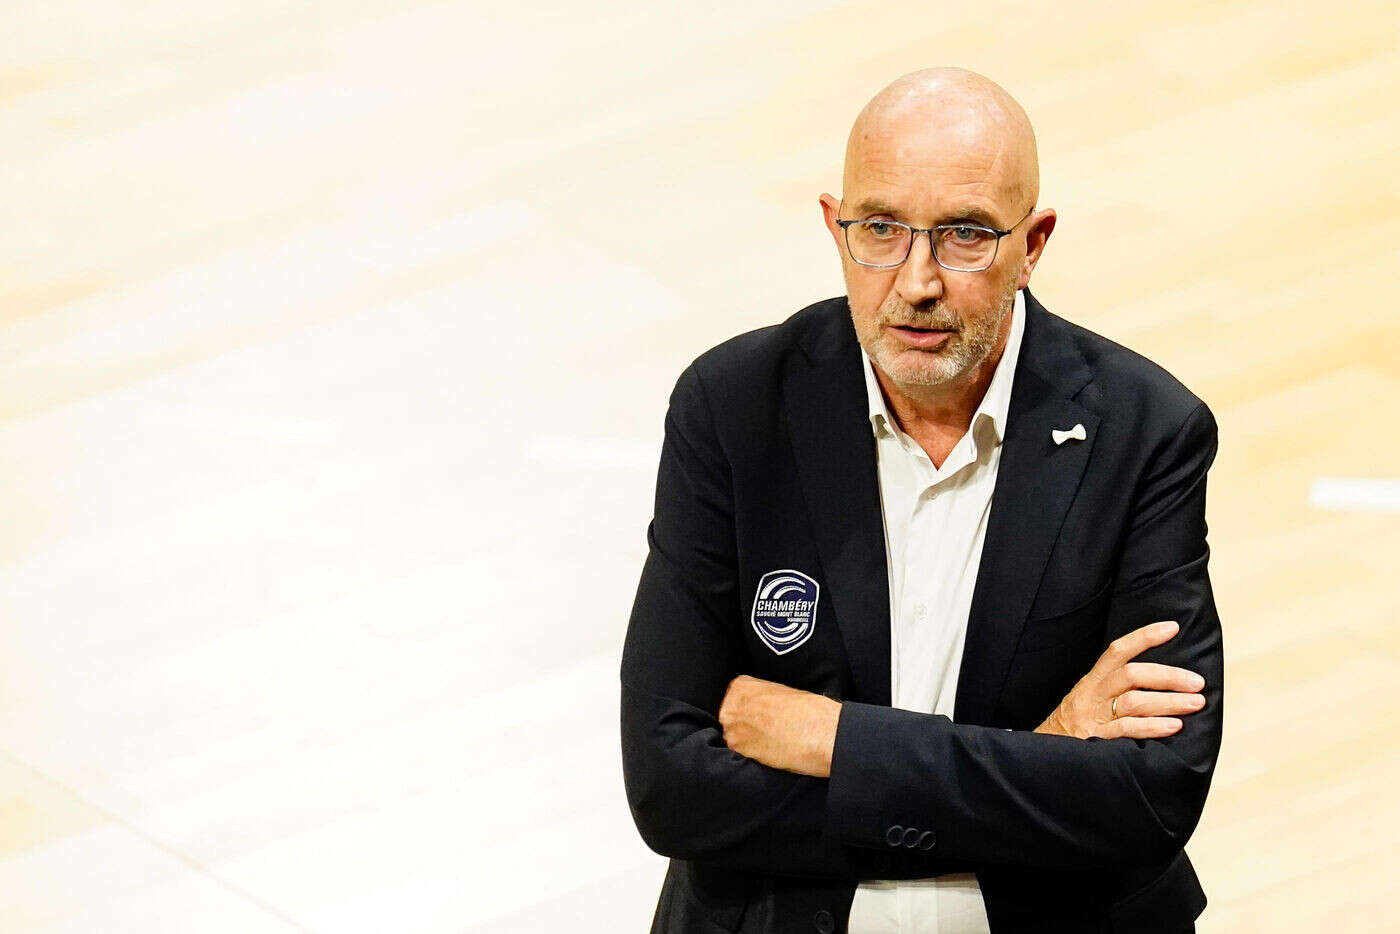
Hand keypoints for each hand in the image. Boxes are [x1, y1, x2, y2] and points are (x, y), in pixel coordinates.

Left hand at [718, 675, 841, 777]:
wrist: (821, 732)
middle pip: (730, 718)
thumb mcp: (782, 693)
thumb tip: (760, 711)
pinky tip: (769, 753)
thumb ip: (763, 700)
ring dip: (748, 743)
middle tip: (765, 733)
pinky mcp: (738, 750)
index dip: (748, 712)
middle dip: (745, 727)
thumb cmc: (810, 711)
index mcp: (741, 685)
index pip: (734, 700)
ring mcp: (731, 728)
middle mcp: (731, 704)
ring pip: (733, 737)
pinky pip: (739, 754)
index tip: (759, 718)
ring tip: (770, 744)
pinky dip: (752, 756)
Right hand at [1035, 620, 1205, 739]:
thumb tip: (1159, 680)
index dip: (1144, 637)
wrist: (1041, 756)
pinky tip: (1174, 726)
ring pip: (1133, 701)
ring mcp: (1093, 716)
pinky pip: (1126, 730)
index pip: (1117, 650)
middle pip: (1131, 675)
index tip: (1172, 628)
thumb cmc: (1074, 726)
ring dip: (1168, 701)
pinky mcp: (1095, 739)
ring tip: (1195, 703)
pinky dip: (1153, 727)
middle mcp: (1092, 694)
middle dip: (1168, 676)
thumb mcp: (1088, 699)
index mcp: (1092, 681)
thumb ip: (1115, 689)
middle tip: (1197, 682)